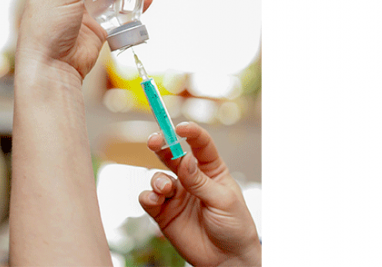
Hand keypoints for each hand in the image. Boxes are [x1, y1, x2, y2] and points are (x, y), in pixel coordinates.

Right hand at [139, 122, 261, 266]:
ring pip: (157, 176)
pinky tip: (156, 200)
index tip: (180, 127)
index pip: (200, 145)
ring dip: (158, 178)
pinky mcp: (163, 212)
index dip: (190, 133)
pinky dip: (148, 196)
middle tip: (154, 140)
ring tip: (166, 188)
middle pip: (172, 154)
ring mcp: (176, 194)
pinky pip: (148, 198)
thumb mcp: (223, 201)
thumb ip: (200, 181)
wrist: (227, 260)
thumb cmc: (234, 226)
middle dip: (161, 144)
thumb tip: (185, 159)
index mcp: (211, 169)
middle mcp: (191, 178)